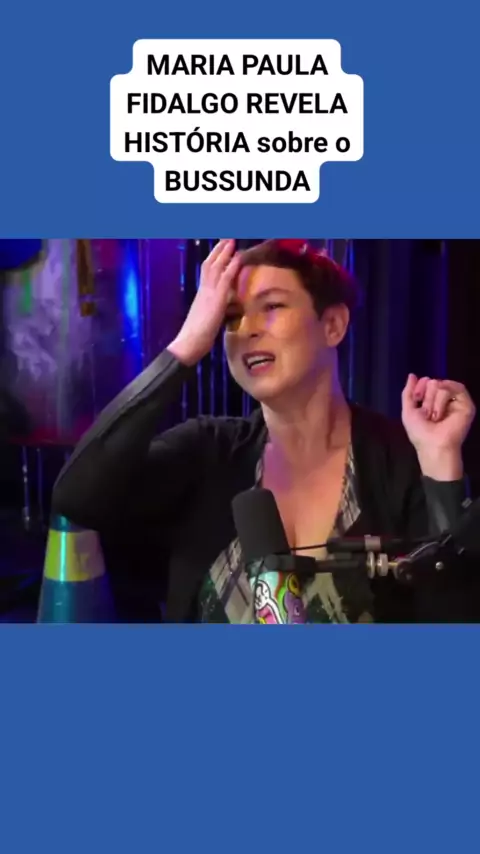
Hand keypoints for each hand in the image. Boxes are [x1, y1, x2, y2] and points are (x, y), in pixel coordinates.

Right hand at [168, 240, 240, 365]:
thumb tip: (219, 309)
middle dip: (219, 249)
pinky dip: (232, 266)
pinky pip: (225, 279)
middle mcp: (203, 290)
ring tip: (232, 239)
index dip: (214, 258)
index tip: (221, 247)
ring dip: (225, 252)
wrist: (188, 344)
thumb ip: (212, 310)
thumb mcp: (207, 319)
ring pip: (217, 267)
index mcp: (201, 294)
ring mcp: (209, 293)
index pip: (207, 271)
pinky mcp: (216, 300)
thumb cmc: (196, 337)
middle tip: (227, 236)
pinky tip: (238, 257)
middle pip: (210, 263)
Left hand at [401, 374, 475, 478]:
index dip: (419, 387)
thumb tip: (412, 375)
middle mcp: (444, 398)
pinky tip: (440, 413)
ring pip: (441, 384)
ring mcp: (455, 400)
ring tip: (434, 417)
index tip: (417, 399)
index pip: (426, 381)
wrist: (433, 444)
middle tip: (427, 415)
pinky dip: (442, 400)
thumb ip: (408, 392)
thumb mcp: (408, 410)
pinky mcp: (466, 403)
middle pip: (433, 382)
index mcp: (432, 400)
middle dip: (426, 398)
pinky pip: (454, 388)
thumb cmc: (420, 432)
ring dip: (433, 402)